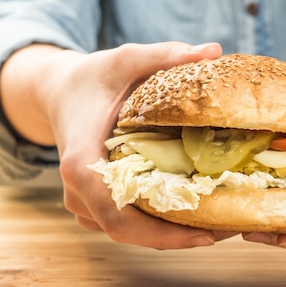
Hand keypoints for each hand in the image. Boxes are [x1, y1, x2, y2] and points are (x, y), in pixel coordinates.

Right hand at [1, 41, 234, 247]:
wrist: (59, 91)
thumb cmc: (92, 77)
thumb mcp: (126, 59)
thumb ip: (166, 55)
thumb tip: (214, 49)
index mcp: (82, 163)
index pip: (119, 215)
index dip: (161, 234)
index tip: (205, 235)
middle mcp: (78, 192)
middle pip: (129, 231)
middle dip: (177, 237)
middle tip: (227, 229)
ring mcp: (83, 202)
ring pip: (129, 231)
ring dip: (171, 232)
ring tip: (219, 223)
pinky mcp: (94, 203)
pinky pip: (127, 221)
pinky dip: (158, 223)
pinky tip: (195, 211)